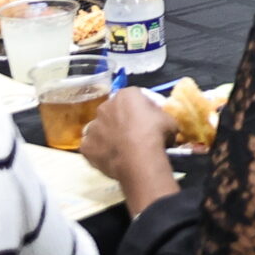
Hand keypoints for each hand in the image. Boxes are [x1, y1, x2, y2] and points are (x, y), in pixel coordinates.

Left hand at [82, 87, 179, 211]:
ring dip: (107, 134)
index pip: (133, 96)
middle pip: (112, 110)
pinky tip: (111, 157)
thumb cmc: (155, 134)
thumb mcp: (168, 119)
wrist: (139, 160)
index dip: (141, 106)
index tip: (148, 117)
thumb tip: (155, 120)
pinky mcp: (86, 147)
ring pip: (99, 129)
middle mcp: (104, 107)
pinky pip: (92, 146)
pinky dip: (100, 150)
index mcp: (125, 95)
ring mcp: (92, 127)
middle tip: (133, 131)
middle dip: (120, 118)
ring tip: (120, 146)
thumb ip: (157, 114)